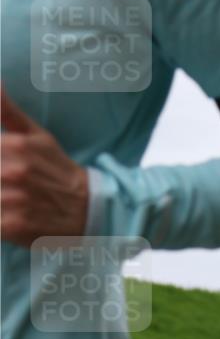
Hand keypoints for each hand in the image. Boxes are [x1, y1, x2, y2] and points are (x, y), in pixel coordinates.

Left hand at [1, 86, 88, 246]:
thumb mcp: (39, 137)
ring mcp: (13, 200)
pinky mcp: (13, 226)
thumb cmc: (60, 171)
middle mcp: (12, 172)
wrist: (91, 209)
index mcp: (14, 146)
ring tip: (9, 198)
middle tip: (8, 179)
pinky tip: (8, 216)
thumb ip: (8, 112)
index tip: (2, 167)